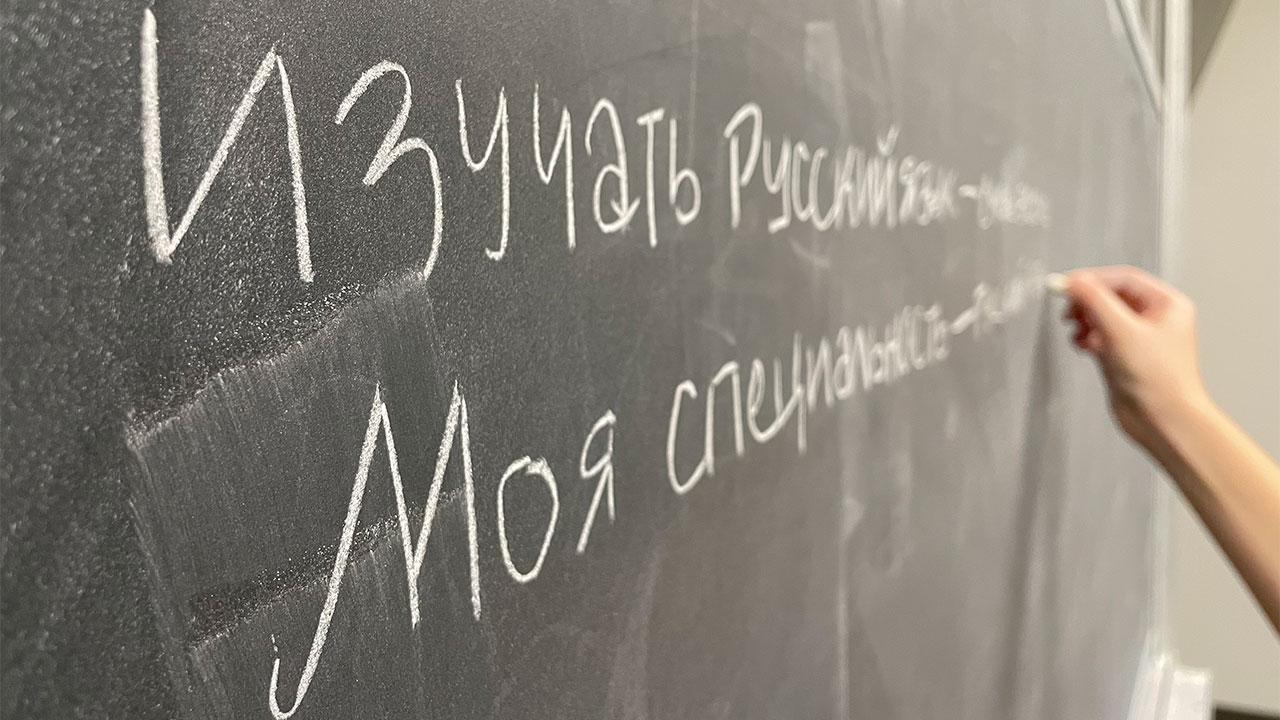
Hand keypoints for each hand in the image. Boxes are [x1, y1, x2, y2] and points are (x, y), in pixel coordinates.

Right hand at [1063, 266, 1207, 451]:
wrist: (1164, 421)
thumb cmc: (1158, 380)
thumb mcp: (1121, 331)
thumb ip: (1095, 301)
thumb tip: (1073, 281)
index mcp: (1166, 304)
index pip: (1123, 279)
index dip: (1091, 280)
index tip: (1064, 285)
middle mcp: (1155, 319)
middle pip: (1111, 296)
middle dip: (1087, 303)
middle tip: (1069, 311)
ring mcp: (1140, 339)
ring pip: (1104, 317)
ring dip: (1086, 321)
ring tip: (1077, 332)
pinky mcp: (1126, 358)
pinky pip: (1101, 338)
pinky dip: (1088, 339)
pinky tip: (1084, 347)